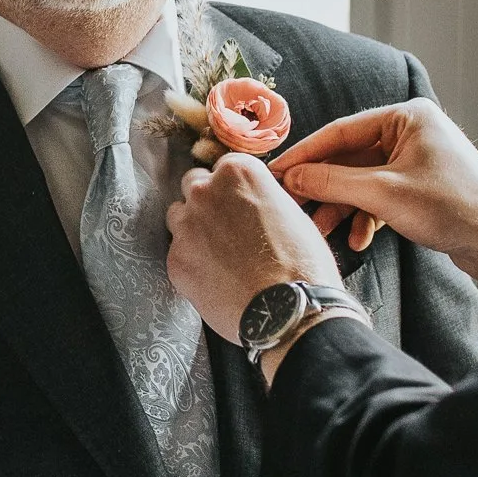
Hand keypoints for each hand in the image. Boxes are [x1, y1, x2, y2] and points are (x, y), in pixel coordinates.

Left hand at [166, 154, 340, 346]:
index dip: (234, 187)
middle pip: (194, 185)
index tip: (240, 202)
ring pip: (178, 217)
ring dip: (193, 229)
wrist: (290, 310)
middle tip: (226, 226)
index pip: (224, 166)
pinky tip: (215, 278)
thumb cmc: (301, 263)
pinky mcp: (175, 260)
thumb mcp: (292, 212)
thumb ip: (262, 197)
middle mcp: (206, 191)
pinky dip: (191, 263)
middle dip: (207, 201)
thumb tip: (254, 203)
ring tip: (219, 255)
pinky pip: (177, 253)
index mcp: (238, 172)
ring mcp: (186, 226)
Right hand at [270, 99, 477, 309]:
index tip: (277, 172)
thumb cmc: (452, 208)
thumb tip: (291, 177)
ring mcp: (419, 160)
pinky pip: (382, 195)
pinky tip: (359, 239)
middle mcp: (414, 132)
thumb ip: (331, 182)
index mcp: (408, 117)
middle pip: (352, 156)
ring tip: (324, 230)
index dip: (306, 153)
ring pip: (364, 179)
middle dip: (325, 187)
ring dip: (344, 206)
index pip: (343, 130)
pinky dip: (367, 215)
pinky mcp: (423, 187)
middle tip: (295, 207)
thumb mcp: (382, 194)